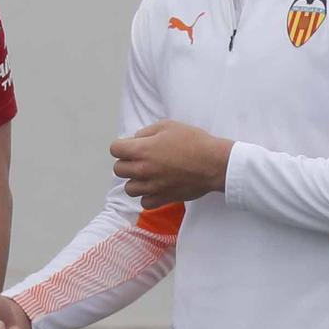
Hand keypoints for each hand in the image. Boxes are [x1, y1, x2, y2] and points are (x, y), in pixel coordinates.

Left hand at [110, 121, 233, 207]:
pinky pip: (144, 202)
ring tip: (148, 175)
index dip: (122, 146)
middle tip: (141, 159)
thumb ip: (146, 132)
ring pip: (129, 188)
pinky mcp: (163, 198)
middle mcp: (143, 169)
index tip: (131, 146)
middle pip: (119, 170)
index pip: (114, 149)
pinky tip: (156, 188)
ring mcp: (152, 186)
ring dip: (135, 181)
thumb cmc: (193, 142)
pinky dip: (147, 197)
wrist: (213, 163)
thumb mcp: (168, 126)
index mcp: (142, 150)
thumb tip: (136, 139)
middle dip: (127, 163)